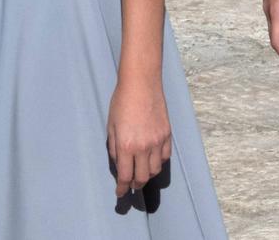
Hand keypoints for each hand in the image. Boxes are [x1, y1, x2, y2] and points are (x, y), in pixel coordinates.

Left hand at [107, 76, 171, 196]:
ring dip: (147, 175)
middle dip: (135, 185)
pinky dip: (158, 162)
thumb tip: (118, 164)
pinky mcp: (167, 135)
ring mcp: (157, 141)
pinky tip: (152, 159)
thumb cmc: (122, 101)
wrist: (141, 83)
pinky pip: (164, 157)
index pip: (125, 176)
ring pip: (155, 170)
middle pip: (142, 178)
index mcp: (126, 145)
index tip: (120, 194)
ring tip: (141, 172)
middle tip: (130, 185)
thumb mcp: (111, 125)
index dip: (122, 188)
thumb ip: (114, 147)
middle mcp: (143, 147)